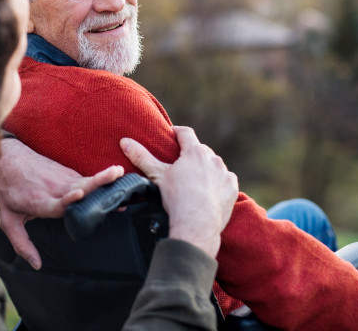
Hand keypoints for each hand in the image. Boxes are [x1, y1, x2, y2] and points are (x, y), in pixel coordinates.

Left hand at [0, 138, 123, 269]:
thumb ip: (22, 244)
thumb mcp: (8, 221)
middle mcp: (54, 189)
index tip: (80, 194)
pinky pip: (85, 179)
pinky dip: (99, 180)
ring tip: (120, 174)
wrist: (6, 159)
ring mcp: (61, 178)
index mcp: (40, 202)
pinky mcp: (67, 172)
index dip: (69, 199)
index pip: (57, 202)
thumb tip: (37, 265)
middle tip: (116, 176)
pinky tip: (114, 179)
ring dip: (103, 178)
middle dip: (98, 182)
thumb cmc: (8, 191)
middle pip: (79, 186)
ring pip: (86, 180)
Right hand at [120, 126, 237, 257]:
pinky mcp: (232, 188)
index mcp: (194, 152)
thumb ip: (141, 156)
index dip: (177, 132)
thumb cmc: (177, 198)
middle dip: (191, 153)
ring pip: (214, 164)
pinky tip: (209, 191)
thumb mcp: (157, 175)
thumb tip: (125, 141)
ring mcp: (225, 174)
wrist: (197, 225)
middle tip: (181, 163)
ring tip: (195, 179)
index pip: (186, 133)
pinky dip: (218, 182)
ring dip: (206, 167)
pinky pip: (226, 179)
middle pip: (200, 149)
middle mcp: (213, 159)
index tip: (172, 134)